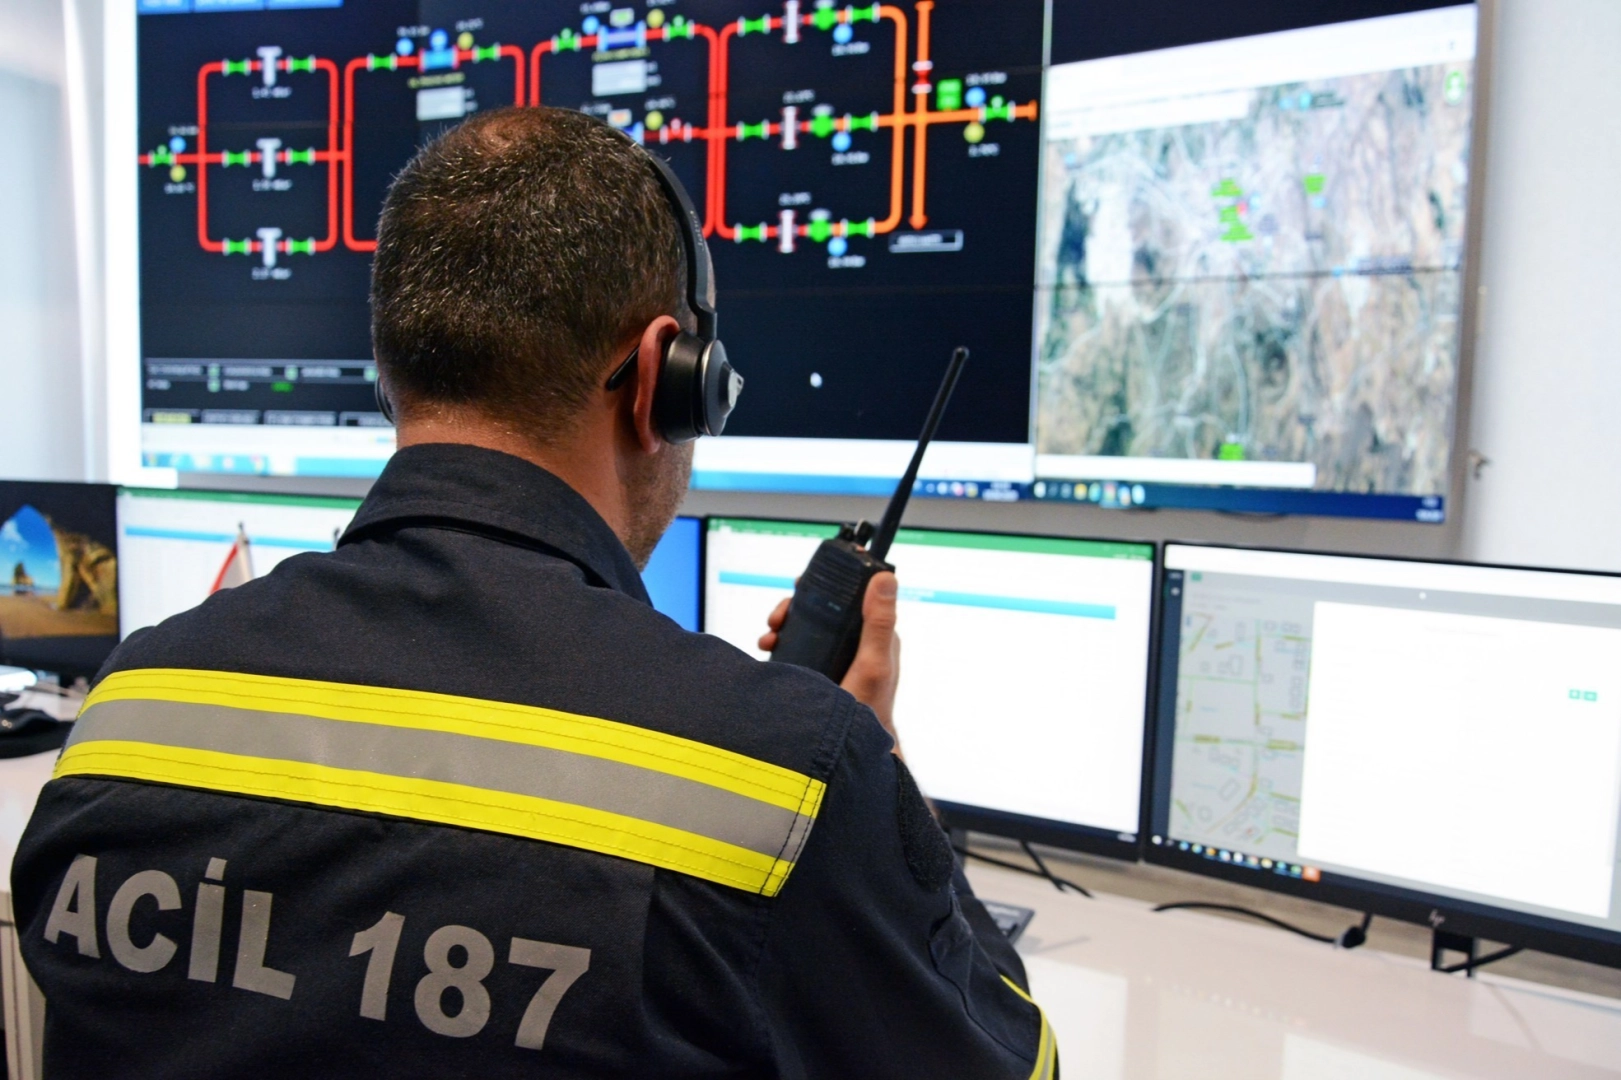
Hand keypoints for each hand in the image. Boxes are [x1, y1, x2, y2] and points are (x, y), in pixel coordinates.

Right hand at [758, 573, 902, 753]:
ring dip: (783, 624)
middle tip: (778, 617)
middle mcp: (854, 639)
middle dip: (795, 606)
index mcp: (872, 632)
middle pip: (821, 607)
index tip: (801, 583)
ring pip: (805, 625)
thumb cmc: (870, 707)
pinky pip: (796, 645)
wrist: (850, 749)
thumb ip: (879, 622)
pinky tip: (769, 649)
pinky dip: (779, 642)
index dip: (826, 583)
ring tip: (769, 636)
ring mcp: (834, 654)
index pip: (849, 593)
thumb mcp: (874, 662)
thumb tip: (885, 578)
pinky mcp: (818, 667)